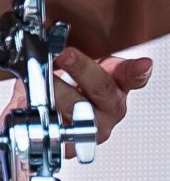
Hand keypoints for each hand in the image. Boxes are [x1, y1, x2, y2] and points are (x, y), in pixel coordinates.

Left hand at [2, 47, 151, 152]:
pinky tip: (36, 111)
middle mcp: (108, 109)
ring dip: (57, 93)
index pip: (131, 76)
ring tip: (40, 82)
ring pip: (78, 111)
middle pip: (101, 89)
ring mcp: (93, 129)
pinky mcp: (73, 146)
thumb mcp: (66, 66)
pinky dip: (45, 118)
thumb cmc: (60, 89)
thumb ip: (65, 52)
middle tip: (63, 54)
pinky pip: (59, 133)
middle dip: (81, 69)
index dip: (137, 71)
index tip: (143, 64)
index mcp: (113, 85)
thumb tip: (50, 34)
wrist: (39, 117)